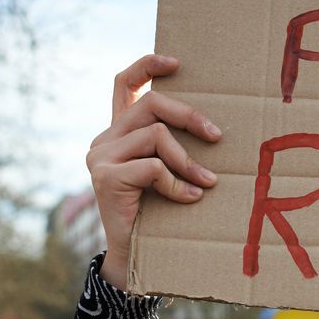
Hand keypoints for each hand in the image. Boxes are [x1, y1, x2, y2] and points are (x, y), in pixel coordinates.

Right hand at [87, 55, 222, 287]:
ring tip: (208, 181)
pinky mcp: (106, 177)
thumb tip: (214, 128)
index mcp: (118, 133)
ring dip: (188, 160)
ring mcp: (101, 157)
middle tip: (217, 136)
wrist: (131, 256)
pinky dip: (177, 184)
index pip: (123, 84)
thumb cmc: (157, 213)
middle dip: (189, 116)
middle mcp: (104, 139)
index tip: (177, 62)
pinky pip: (153, 167)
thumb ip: (173, 148)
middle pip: (150, 104)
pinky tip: (189, 198)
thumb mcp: (166, 172)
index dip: (146, 66)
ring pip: (155, 135)